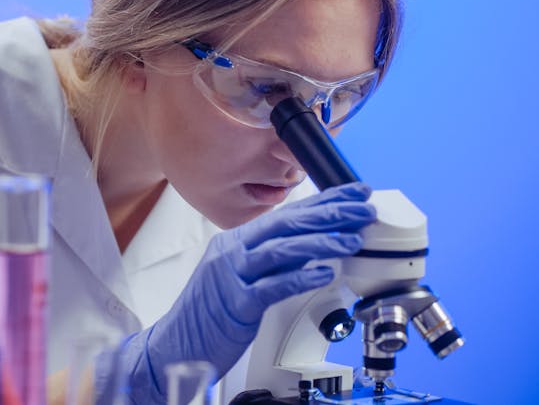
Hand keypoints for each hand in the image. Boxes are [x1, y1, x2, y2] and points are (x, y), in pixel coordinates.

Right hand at [97, 182, 375, 403]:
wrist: (175, 344)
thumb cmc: (210, 313)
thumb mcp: (241, 276)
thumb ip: (271, 260)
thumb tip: (313, 249)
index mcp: (236, 241)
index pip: (286, 214)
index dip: (323, 202)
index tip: (352, 194)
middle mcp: (233, 251)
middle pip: (286, 224)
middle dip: (329, 213)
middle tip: (362, 208)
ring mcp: (232, 274)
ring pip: (282, 249)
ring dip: (322, 242)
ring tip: (352, 239)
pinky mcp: (235, 303)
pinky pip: (272, 286)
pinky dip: (300, 276)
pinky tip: (324, 273)